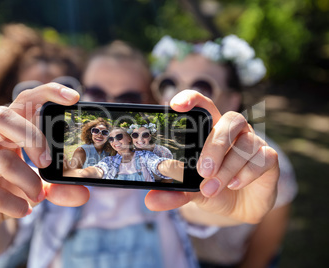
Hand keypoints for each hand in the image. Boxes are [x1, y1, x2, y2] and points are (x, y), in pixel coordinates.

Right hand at [0, 83, 89, 249]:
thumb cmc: (11, 191)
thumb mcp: (41, 186)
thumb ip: (60, 187)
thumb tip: (83, 194)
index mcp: (6, 131)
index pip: (23, 100)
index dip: (47, 93)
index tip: (74, 97)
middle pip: (2, 118)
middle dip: (32, 138)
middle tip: (47, 162)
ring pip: (2, 161)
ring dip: (30, 182)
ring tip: (38, 197)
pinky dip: (15, 204)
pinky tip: (24, 210)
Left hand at [145, 90, 278, 223]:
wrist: (239, 209)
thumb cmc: (213, 188)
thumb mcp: (190, 191)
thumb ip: (174, 193)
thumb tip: (151, 200)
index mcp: (211, 130)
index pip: (204, 105)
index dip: (192, 98)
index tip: (176, 105)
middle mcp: (234, 132)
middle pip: (230, 120)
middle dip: (216, 145)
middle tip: (203, 170)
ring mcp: (254, 142)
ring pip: (247, 143)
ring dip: (228, 168)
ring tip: (212, 188)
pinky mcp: (269, 158)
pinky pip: (263, 158)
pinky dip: (247, 173)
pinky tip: (235, 184)